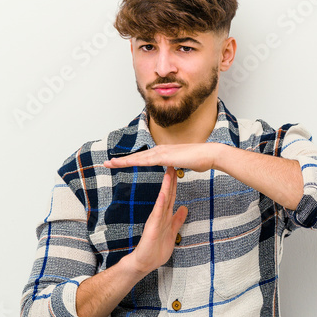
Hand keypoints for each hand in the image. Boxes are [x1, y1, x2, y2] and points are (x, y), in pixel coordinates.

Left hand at [103, 143, 218, 172]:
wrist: (210, 154)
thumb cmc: (202, 159)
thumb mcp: (185, 163)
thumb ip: (178, 165)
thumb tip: (177, 167)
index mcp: (164, 152)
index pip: (144, 157)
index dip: (131, 160)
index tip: (120, 163)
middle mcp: (160, 150)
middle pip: (137, 156)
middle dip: (121, 160)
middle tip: (107, 163)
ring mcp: (161, 152)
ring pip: (138, 158)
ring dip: (123, 161)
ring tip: (109, 163)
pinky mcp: (164, 157)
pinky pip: (145, 160)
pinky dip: (133, 162)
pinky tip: (123, 164)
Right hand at [120, 167, 187, 276]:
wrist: (144, 262)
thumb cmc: (156, 249)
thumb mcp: (172, 231)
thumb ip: (177, 219)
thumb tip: (185, 208)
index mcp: (165, 215)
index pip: (172, 196)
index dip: (176, 184)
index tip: (179, 171)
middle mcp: (160, 215)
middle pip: (168, 194)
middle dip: (171, 180)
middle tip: (174, 164)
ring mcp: (155, 220)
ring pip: (162, 200)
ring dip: (166, 187)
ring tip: (168, 173)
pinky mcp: (152, 227)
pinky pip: (158, 213)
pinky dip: (161, 203)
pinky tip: (163, 194)